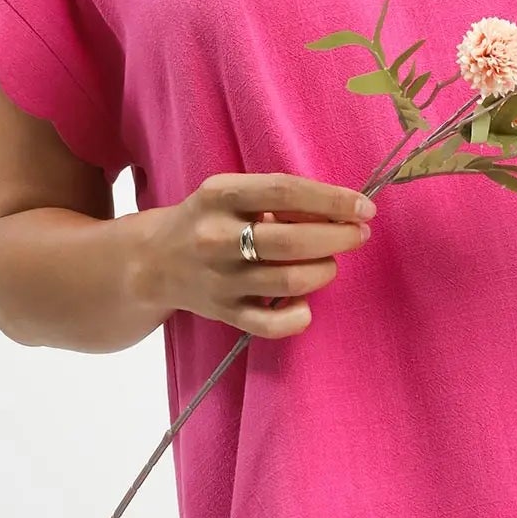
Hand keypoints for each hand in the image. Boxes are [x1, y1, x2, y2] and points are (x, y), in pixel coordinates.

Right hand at [144, 171, 373, 338]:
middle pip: (291, 242)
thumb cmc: (208, 219)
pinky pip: (270, 325)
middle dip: (337, 238)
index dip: (332, 200)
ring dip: (323, 271)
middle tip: (358, 235)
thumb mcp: (232, 194)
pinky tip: (305, 304)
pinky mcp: (222, 313)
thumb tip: (339, 210)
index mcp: (219, 195)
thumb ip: (278, 198)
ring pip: (288, 283)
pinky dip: (299, 317)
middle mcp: (215, 237)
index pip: (285, 192)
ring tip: (330, 263)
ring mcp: (219, 280)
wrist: (151, 261)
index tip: (364, 208)